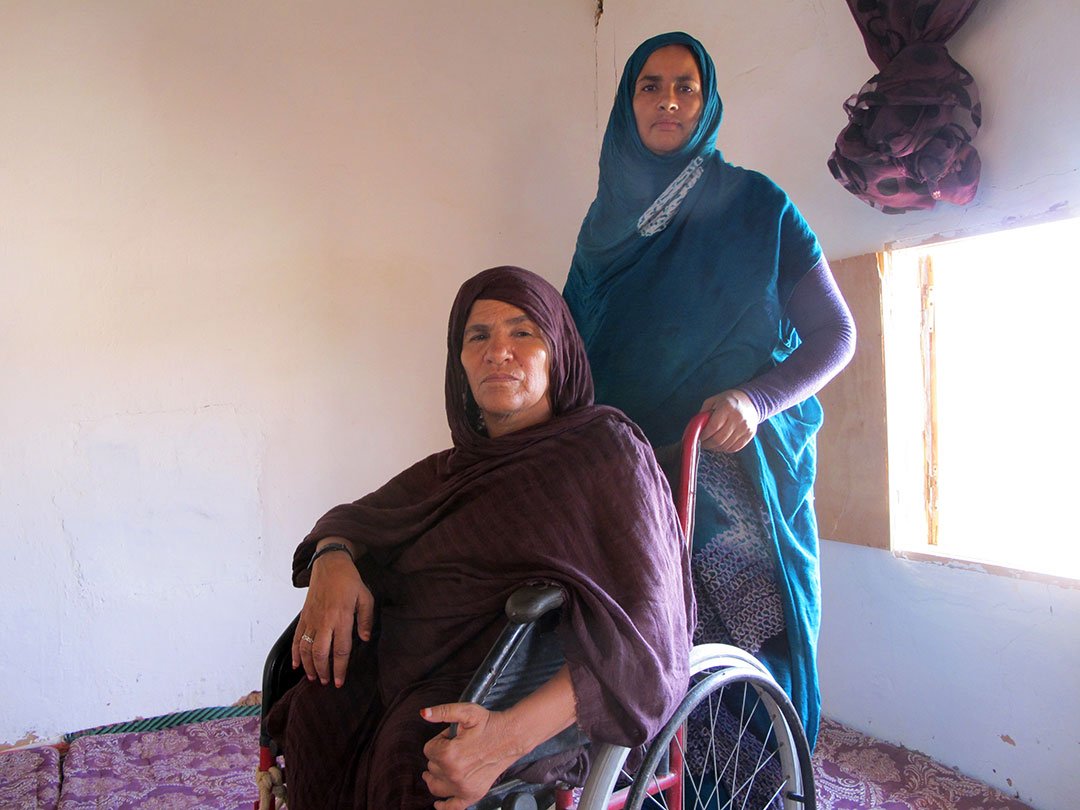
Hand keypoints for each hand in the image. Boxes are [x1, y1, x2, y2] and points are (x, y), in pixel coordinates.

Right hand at [291, 546, 373, 686]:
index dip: (340, 668)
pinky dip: (295, 653)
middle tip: (326, 682)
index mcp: (342, 617)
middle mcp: (324, 621)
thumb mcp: (366, 596)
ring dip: (308, 665)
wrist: (329, 564)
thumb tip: (364, 639)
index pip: (340, 649)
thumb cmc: (349, 580)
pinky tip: (297, 664)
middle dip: (323, 671)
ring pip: (306, 648)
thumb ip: (366, 619)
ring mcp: (311, 619)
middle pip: (321, 653)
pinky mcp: (304, 616)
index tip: (340, 681)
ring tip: (313, 677)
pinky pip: (296, 638)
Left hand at [420, 703, 520, 809]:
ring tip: (443, 767)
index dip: (440, 740)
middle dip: (440, 755)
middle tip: (457, 746)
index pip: (429, 749)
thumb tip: (424, 713)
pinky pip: (452, 807)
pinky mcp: (473, 794)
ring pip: (435, 786)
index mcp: (449, 754)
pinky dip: (443, 807)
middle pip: (432, 766)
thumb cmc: (489, 723)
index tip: (452, 736)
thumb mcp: (466, 711)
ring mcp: (463, 787)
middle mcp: (454, 774)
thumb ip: (443, 712)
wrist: (511, 736)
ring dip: (436, 776)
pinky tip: (438, 804)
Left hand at [700, 389, 758, 452]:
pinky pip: (735, 448)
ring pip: (726, 445)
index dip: (704, 435)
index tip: (698, 438)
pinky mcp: (749, 435)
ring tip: (710, 445)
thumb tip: (695, 428)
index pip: (713, 427)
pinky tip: (720, 445)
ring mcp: (745, 427)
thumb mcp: (713, 401)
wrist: (750, 401)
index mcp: (727, 407)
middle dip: (707, 444)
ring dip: (715, 448)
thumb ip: (703, 413)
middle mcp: (737, 418)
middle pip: (719, 439)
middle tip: (702, 444)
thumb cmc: (728, 401)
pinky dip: (725, 449)